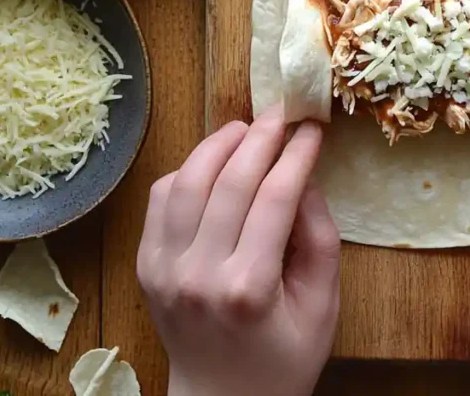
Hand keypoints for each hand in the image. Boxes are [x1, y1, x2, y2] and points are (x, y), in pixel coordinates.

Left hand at [136, 107, 339, 395]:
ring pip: (185, 182)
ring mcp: (163, 270)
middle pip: (228, 181)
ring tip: (247, 127)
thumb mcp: (323, 305)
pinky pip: (161, 199)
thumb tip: (304, 177)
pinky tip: (213, 161)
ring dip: (217, 145)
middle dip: (260, 137)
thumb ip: (320, 238)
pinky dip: (186, 170)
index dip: (297, 154)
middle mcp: (198, 274)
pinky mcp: (146, 266)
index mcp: (248, 288)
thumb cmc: (284, 357)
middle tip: (283, 111)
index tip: (314, 127)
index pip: (275, 198)